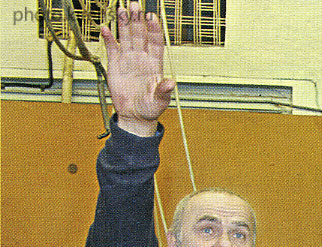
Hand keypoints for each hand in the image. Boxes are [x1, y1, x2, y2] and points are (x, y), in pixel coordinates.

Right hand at [100, 2, 174, 135]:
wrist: (134, 116)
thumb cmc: (150, 108)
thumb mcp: (159, 101)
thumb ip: (163, 91)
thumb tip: (171, 83)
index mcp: (155, 65)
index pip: (155, 42)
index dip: (154, 29)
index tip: (152, 17)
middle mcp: (142, 58)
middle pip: (140, 34)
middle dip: (137, 19)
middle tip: (134, 4)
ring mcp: (128, 60)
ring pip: (126, 37)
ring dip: (124, 23)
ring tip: (122, 9)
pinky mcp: (115, 65)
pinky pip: (112, 48)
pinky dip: (109, 38)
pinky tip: (106, 28)